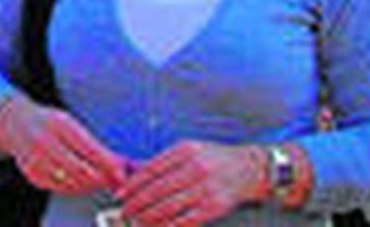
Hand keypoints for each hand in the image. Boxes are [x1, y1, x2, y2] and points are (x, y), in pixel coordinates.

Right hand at [0, 94, 129, 195]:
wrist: (15, 123)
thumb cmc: (50, 123)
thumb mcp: (71, 124)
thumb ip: (95, 145)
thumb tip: (121, 164)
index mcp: (59, 125)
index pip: (89, 149)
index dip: (109, 165)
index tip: (122, 173)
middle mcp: (45, 142)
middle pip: (81, 170)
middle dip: (101, 179)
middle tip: (113, 180)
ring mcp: (36, 160)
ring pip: (71, 182)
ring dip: (90, 185)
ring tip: (100, 180)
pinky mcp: (32, 174)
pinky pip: (60, 188)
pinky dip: (75, 188)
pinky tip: (82, 182)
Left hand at [114, 141, 262, 225]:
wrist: (249, 169)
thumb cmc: (215, 159)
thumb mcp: (191, 149)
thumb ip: (167, 161)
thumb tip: (138, 175)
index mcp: (185, 151)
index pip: (150, 170)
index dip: (132, 184)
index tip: (120, 194)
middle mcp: (194, 168)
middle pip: (156, 189)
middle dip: (136, 202)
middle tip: (124, 210)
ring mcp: (205, 188)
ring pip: (168, 206)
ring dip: (148, 216)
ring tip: (136, 221)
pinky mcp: (213, 206)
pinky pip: (186, 219)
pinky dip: (169, 225)